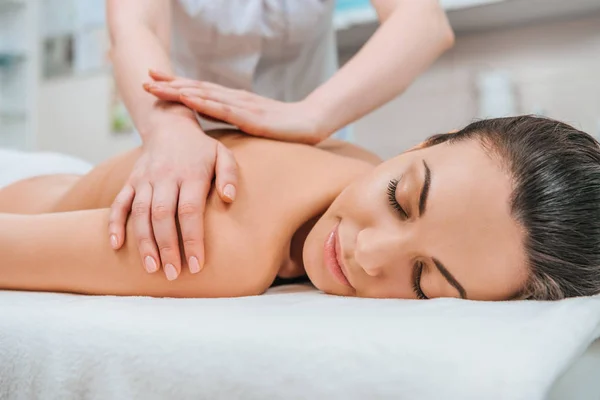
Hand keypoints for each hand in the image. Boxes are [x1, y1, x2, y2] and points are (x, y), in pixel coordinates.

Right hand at [108, 114, 237, 280]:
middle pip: (163, 215)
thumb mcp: (223, 155)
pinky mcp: (130, 181)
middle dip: (167, 247)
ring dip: (144, 242)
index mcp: (191, 174)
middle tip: (173, 274)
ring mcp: (145, 179)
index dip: (193, 239)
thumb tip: (228, 198)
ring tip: (151, 268)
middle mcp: (165, 177)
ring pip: (140, 213)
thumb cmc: (201, 149)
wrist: (169, 126)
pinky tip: (116, 245)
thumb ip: (229, 175)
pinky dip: (114, 223)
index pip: (190, 211)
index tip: (197, 265)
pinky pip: (119, 203)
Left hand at [144, 70, 326, 144]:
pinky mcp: (252, 118)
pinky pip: (224, 109)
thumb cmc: (282, 126)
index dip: (176, 85)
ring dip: (179, 90)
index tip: (153, 81)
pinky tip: (187, 98)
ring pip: (205, 95)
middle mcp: (234, 98)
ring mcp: (242, 106)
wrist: (310, 122)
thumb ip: (229, 119)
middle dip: (170, 84)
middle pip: (197, 88)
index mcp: (233, 100)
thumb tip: (205, 123)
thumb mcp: (250, 122)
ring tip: (156, 87)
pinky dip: (203, 102)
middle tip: (145, 79)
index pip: (199, 90)